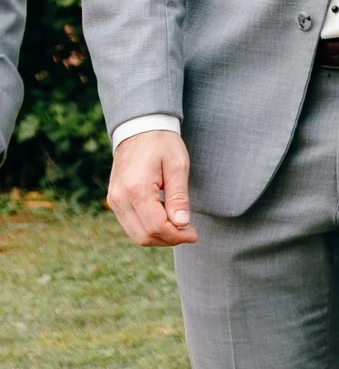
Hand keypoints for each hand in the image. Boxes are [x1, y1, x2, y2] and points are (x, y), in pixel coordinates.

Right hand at [107, 130, 198, 247]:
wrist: (139, 129)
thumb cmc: (162, 144)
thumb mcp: (178, 166)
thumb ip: (178, 197)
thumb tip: (182, 224)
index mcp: (136, 189)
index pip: (155, 226)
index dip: (177, 236)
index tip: (194, 234)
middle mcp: (119, 199)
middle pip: (143, 236)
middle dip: (169, 240)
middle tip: (190, 233)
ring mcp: (114, 201)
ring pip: (135, 234)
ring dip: (159, 237)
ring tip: (180, 227)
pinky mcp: (114, 200)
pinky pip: (131, 225)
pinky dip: (149, 228)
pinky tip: (166, 219)